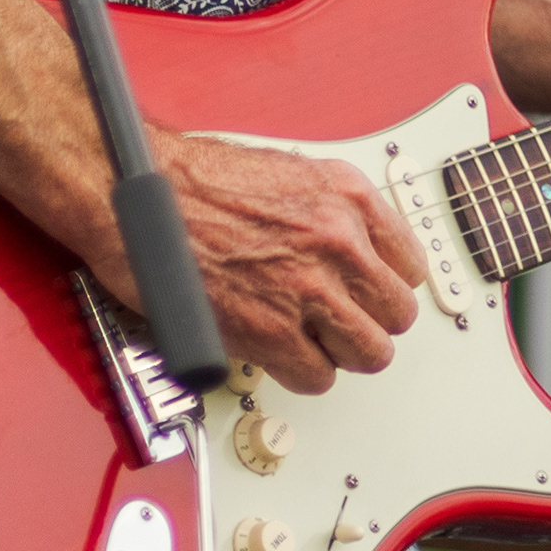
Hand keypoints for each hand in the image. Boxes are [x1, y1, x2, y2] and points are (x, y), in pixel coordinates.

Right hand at [130, 128, 428, 397]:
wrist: (140, 193)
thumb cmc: (198, 182)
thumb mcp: (292, 173)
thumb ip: (330, 212)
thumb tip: (350, 245)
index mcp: (349, 198)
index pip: (409, 265)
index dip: (383, 286)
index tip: (368, 294)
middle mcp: (340, 241)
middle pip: (397, 314)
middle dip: (370, 323)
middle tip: (342, 324)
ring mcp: (308, 288)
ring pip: (369, 351)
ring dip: (343, 353)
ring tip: (317, 345)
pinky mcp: (271, 330)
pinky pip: (318, 376)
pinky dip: (303, 374)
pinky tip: (284, 356)